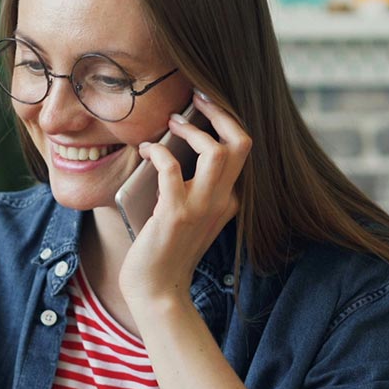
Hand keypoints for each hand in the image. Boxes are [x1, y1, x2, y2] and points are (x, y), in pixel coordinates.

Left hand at [118, 90, 250, 307]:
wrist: (157, 291)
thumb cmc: (164, 251)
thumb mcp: (186, 214)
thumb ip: (188, 186)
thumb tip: (171, 144)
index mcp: (229, 200)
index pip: (242, 150)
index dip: (226, 121)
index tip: (205, 103)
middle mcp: (223, 201)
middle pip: (241, 143)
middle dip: (219, 112)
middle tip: (195, 97)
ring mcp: (202, 207)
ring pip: (217, 151)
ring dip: (191, 128)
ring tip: (170, 121)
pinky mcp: (175, 214)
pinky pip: (171, 168)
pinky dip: (158, 151)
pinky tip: (146, 149)